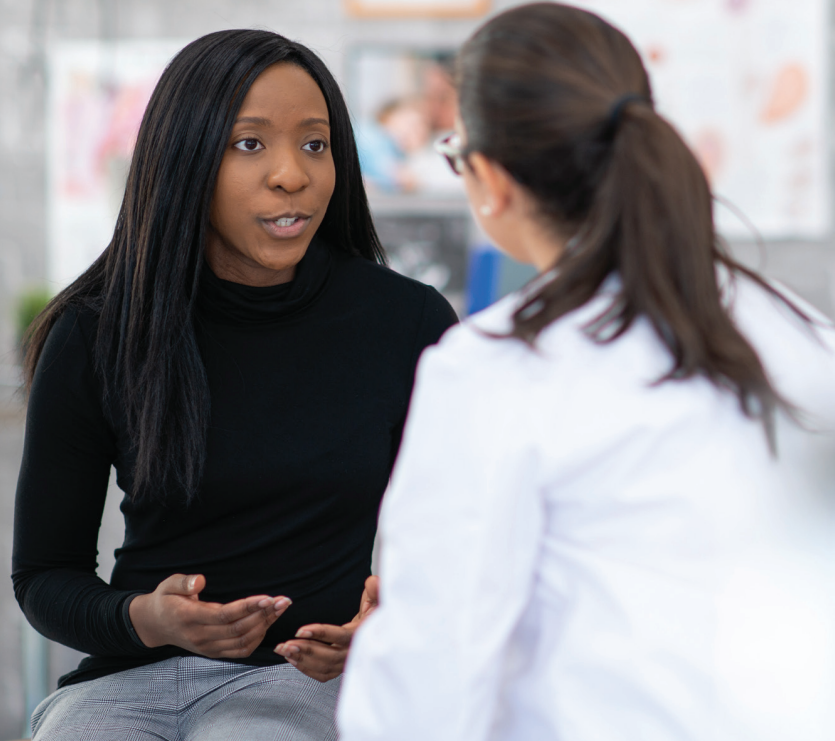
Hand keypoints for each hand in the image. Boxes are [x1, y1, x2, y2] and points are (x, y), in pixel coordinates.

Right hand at [129, 573, 290, 658]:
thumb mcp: (168, 585)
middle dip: (264, 616)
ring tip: (280, 609)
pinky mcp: (214, 652)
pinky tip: (267, 622)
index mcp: (189, 618)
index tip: (268, 598)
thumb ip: (184, 583)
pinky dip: (257, 638)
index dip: (248, 608)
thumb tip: (200, 582)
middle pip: (238, 630)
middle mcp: (200, 637)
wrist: (155, 625)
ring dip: (265, 626)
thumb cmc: (166, 599)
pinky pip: (240, 651)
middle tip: (284, 601)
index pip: (224, 616)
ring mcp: (207, 648)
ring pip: (242, 642)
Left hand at [274, 575, 379, 681]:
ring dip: (302, 660)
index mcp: (361, 634)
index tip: (300, 631)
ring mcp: (347, 662)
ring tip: (284, 650)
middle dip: (305, 650)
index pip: (339, 636)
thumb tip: (372, 582)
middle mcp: (354, 651)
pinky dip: (307, 669)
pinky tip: (293, 659)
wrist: (376, 631)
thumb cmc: (374, 613)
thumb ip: (374, 589)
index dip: (320, 634)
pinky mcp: (340, 668)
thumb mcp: (376, 599)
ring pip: (323, 667)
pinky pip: (323, 674)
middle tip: (285, 645)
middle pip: (328, 656)